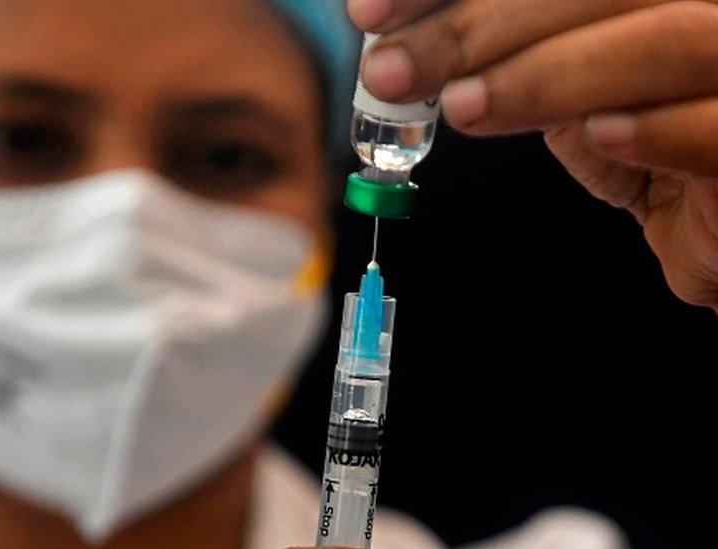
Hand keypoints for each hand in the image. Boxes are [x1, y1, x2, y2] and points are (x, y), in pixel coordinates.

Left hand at [349, 0, 717, 308]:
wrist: (714, 211)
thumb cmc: (634, 129)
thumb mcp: (555, 76)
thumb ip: (495, 48)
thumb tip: (390, 42)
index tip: (370, 13)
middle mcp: (705, 1)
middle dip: (479, 26)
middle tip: (393, 70)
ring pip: (667, 40)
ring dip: (549, 74)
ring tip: (463, 108)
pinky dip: (656, 128)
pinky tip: (597, 138)